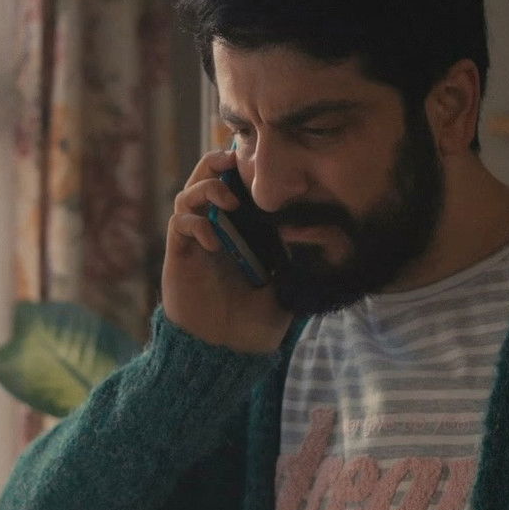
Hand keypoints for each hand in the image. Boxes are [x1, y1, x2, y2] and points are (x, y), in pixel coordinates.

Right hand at [161, 148, 292, 353]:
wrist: (227, 351)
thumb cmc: (258, 322)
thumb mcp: (289, 284)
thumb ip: (302, 260)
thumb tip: (328, 234)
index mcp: (241, 230)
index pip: (235, 185)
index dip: (241, 167)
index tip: (259, 158)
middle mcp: (215, 230)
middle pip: (205, 179)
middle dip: (216, 164)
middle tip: (232, 161)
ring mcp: (195, 241)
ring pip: (186, 195)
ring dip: (205, 189)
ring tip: (227, 201)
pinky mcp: (180, 255)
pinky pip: (180, 224)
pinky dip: (195, 224)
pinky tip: (214, 241)